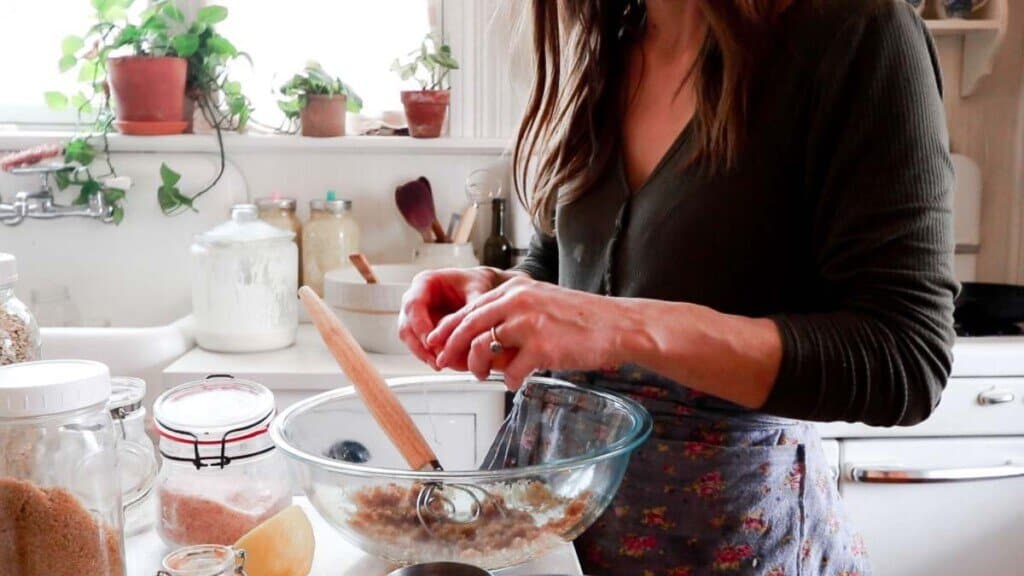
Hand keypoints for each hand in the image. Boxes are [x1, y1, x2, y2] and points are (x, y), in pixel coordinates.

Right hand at [398, 267, 501, 367]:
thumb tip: (467, 330)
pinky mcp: (421, 328)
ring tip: (438, 365)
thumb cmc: (474, 283)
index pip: (413, 304)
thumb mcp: (477, 290)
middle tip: (435, 359)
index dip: (420, 325)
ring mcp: (415, 315)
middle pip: (406, 324)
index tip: (430, 342)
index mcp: (424, 282)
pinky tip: (439, 363)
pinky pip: (418, 344)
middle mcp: (415, 298)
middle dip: (419, 344)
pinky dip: (427, 355)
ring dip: (422, 353)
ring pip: (409, 337)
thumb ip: (471, 308)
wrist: (477, 288)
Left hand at [426, 276, 645, 389]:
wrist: (616, 325)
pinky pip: (511, 371)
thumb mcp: (540, 304)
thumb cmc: (581, 319)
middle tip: (443, 363)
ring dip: (478, 367)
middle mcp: (518, 302)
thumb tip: (482, 341)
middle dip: (449, 348)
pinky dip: (511, 380)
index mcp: (516, 290)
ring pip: (483, 348)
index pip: (470, 308)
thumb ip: (510, 315)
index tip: (435, 342)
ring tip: (483, 375)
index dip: (447, 328)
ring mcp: (529, 324)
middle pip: (468, 326)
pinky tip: (517, 381)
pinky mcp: (542, 347)